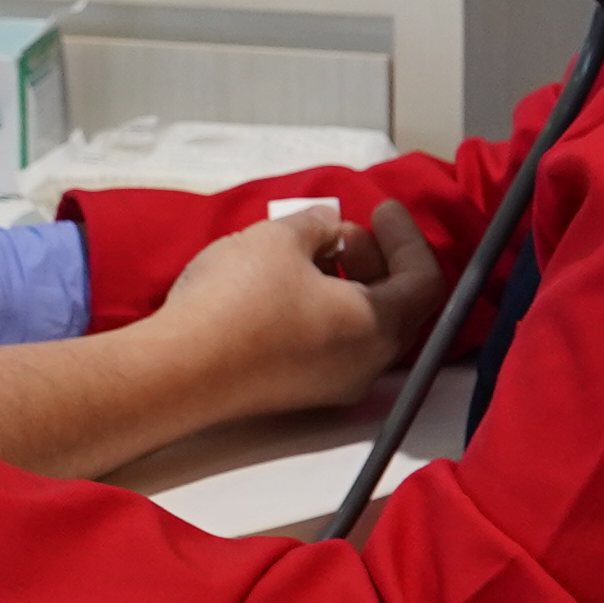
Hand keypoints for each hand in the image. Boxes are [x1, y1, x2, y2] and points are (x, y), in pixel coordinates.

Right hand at [151, 200, 444, 413]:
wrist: (179, 370)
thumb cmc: (238, 300)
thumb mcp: (281, 239)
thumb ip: (318, 224)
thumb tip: (328, 226)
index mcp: (377, 327)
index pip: (424, 280)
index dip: (407, 237)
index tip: (382, 209)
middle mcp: (366, 365)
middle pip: (396, 306)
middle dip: (375, 259)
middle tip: (342, 230)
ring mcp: (332, 385)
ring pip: (361, 326)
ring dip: (346, 283)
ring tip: (308, 252)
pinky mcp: (298, 393)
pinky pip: (332, 345)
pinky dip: (325, 308)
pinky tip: (287, 285)